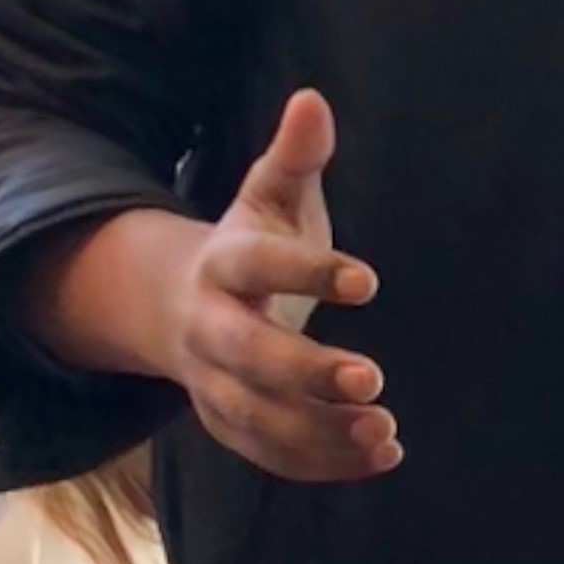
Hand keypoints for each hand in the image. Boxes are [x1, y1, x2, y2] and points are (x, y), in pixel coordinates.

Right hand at [165, 90, 397, 482]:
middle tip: (374, 377)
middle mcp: (211, 331)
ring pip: (257, 419)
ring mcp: (214, 384)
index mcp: (224, 265)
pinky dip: (323, 463)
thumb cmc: (248, 245)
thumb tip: (313, 100)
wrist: (176, 305)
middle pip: (248, 360)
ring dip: (320, 431)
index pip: (260, 268)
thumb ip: (295, 156)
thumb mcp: (268, 196)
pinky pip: (270, 455)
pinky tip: (384, 456)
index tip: (371, 280)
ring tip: (387, 430)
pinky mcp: (231, 424)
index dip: (310, 273)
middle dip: (306, 373)